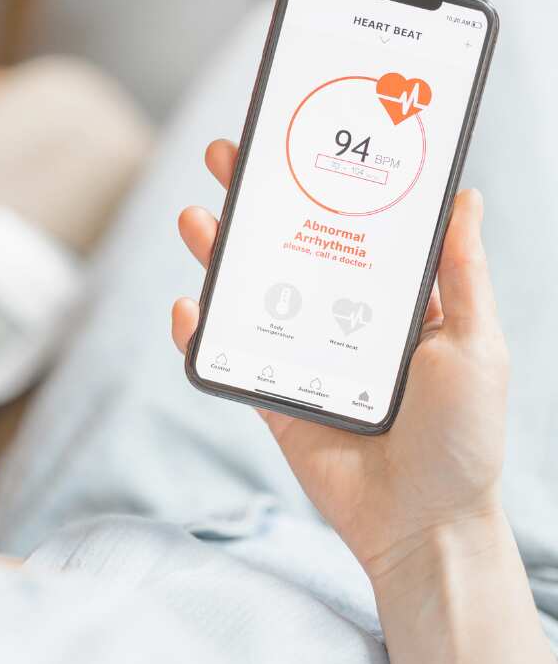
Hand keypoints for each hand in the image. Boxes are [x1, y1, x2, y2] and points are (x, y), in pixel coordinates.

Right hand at [171, 139, 508, 581]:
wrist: (423, 525)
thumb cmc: (463, 436)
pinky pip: (226, 354)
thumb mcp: (476, 345)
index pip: (345, 224)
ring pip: (247, 290)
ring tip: (196, 218)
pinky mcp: (268, 393)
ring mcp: (298, 353)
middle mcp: (337, 316)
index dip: (317, 181)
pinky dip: (197, 330)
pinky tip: (187, 306)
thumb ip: (463, 275)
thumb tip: (465, 195)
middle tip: (225, 156)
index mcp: (388, 299)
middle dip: (253, 199)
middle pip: (285, 244)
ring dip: (216, 251)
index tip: (293, 137)